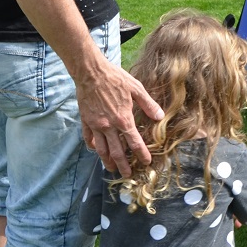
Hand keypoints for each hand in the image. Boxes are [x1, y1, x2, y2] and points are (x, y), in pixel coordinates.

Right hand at [78, 63, 164, 177]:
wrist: (91, 71)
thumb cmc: (115, 78)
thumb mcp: (136, 88)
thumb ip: (148, 104)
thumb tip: (160, 117)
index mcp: (123, 119)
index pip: (134, 143)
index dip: (141, 154)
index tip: (146, 162)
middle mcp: (109, 126)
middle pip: (117, 152)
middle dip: (123, 166)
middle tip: (127, 175)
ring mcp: (96, 124)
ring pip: (101, 149)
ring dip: (107, 161)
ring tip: (111, 169)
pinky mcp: (86, 120)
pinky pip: (88, 138)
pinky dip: (92, 146)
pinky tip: (95, 150)